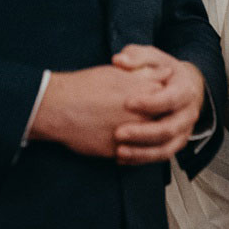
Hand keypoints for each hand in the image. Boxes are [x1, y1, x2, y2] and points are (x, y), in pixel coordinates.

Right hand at [29, 63, 170, 157]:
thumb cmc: (85, 87)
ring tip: (133, 131)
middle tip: (147, 117)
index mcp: (144, 94)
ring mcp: (131, 135)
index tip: (160, 99)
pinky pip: (132, 155)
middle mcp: (141, 116)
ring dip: (145, 138)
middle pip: (162, 122)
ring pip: (149, 141)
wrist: (60, 107)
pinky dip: (131, 151)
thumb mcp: (120, 73)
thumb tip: (165, 73)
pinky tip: (123, 144)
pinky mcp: (118, 151)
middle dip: (158, 120)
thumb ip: (147, 74)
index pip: (168, 100)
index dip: (165, 100)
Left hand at [111, 44, 206, 164]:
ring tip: (119, 151)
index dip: (149, 102)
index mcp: (185, 90)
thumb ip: (136, 56)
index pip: (170, 99)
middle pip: (169, 129)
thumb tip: (120, 61)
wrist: (182, 86)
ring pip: (166, 148)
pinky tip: (121, 158)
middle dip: (143, 133)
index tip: (127, 102)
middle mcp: (188, 114)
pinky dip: (141, 159)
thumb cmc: (163, 70)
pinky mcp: (175, 144)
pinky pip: (160, 156)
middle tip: (119, 132)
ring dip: (142, 153)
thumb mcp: (153, 58)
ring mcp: (183, 132)